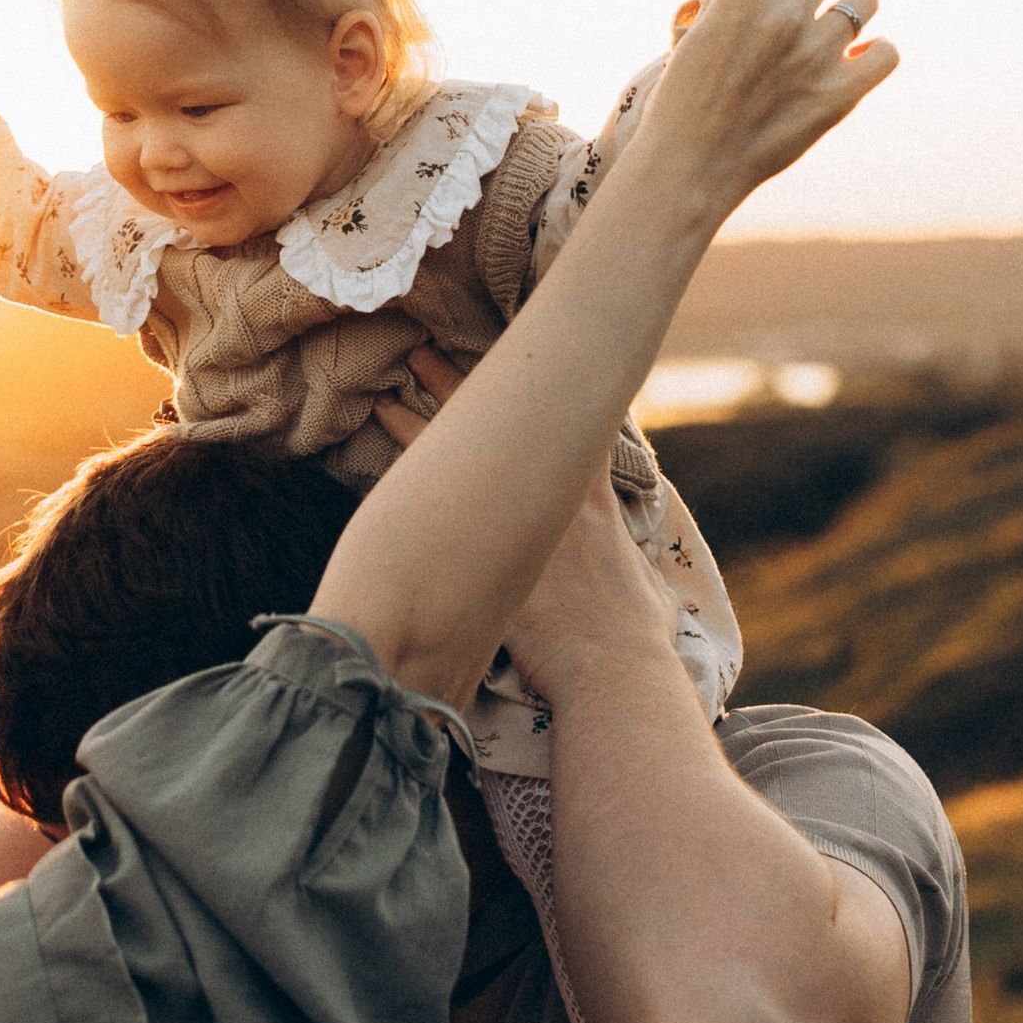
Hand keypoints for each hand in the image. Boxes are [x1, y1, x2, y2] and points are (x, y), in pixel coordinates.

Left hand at [373, 346, 675, 667]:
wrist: (611, 666)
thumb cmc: (636, 637)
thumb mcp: (649, 592)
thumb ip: (637, 574)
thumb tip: (643, 584)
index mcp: (592, 499)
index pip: (565, 427)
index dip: (535, 397)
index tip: (513, 369)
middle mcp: (546, 496)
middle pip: (497, 425)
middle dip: (459, 386)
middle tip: (424, 356)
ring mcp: (507, 521)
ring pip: (453, 454)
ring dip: (417, 421)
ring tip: (387, 393)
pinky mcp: (473, 556)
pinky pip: (426, 507)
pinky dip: (401, 482)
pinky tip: (373, 463)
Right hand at [630, 0, 894, 219]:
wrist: (688, 166)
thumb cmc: (681, 97)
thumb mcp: (692, 27)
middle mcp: (785, 18)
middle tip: (792, 14)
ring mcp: (816, 57)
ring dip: (848, 9)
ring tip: (827, 34)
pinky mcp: (839, 97)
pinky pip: (886, 53)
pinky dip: (875, 54)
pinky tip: (854, 62)